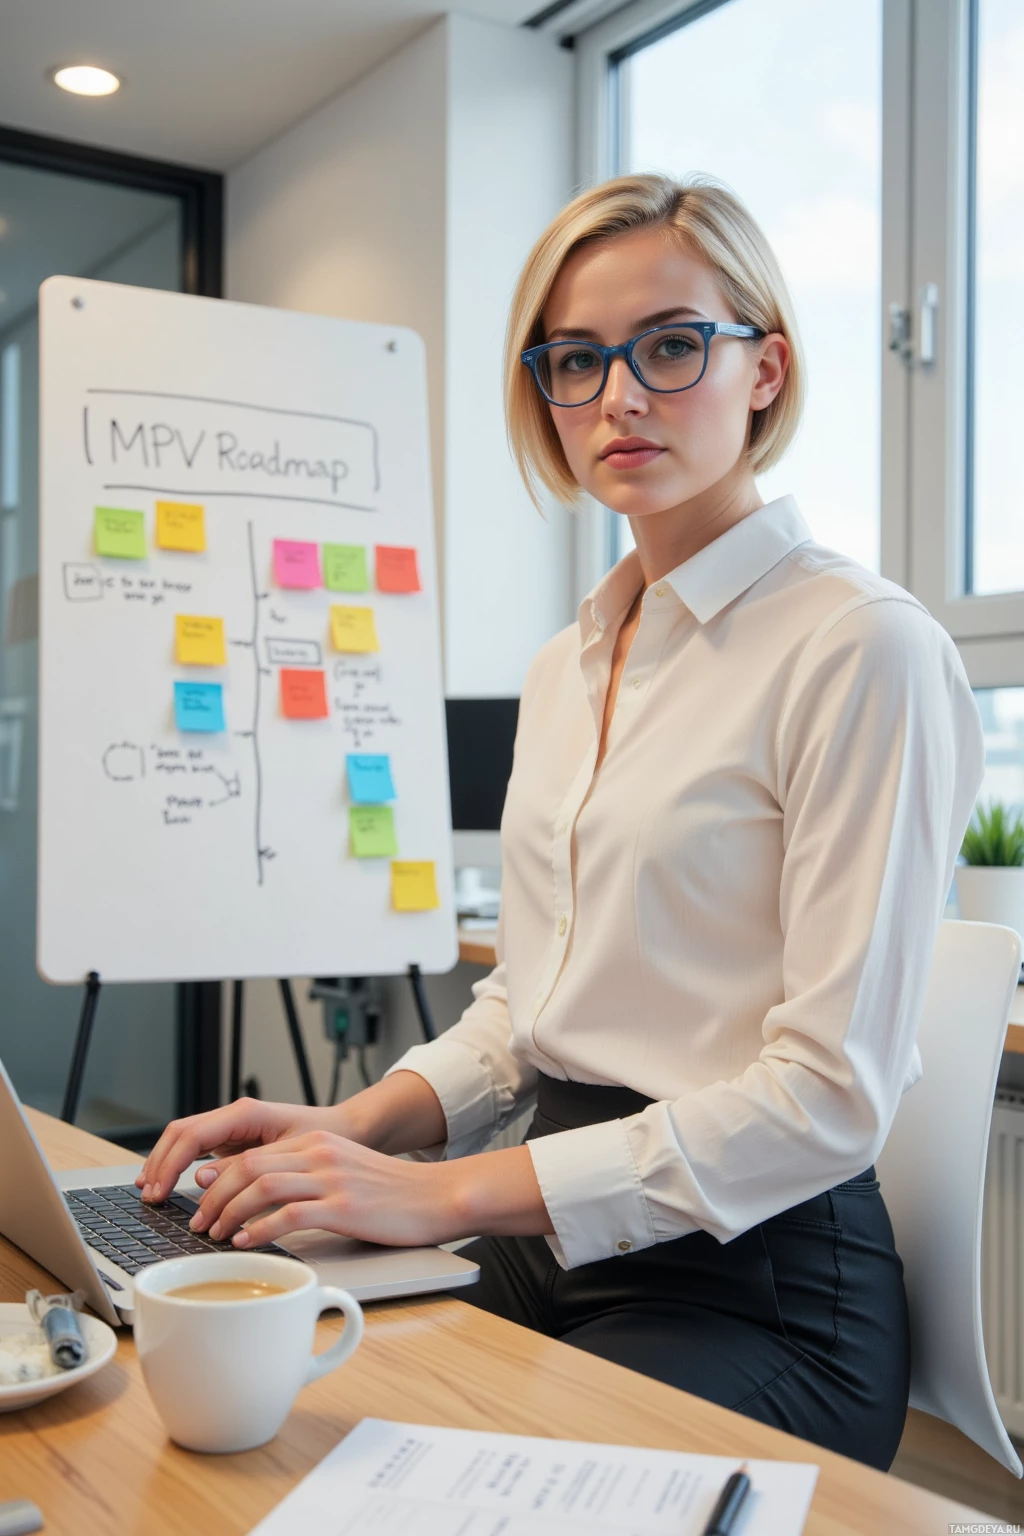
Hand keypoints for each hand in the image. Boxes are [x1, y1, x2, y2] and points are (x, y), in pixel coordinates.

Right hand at [136, 1098, 329, 1201]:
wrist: (345, 1130)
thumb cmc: (324, 1140)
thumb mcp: (286, 1157)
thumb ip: (244, 1167)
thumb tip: (200, 1179)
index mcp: (245, 1113)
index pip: (192, 1134)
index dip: (170, 1163)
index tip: (158, 1191)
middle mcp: (234, 1115)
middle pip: (180, 1132)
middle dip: (160, 1162)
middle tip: (148, 1195)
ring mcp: (232, 1126)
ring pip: (184, 1138)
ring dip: (164, 1163)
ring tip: (150, 1191)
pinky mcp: (235, 1139)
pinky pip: (197, 1148)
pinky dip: (179, 1165)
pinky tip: (169, 1184)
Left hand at [185, 1130, 459, 1248]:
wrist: (437, 1195)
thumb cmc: (391, 1193)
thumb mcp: (344, 1170)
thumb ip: (306, 1174)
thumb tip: (260, 1195)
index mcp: (316, 1143)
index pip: (252, 1153)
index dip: (220, 1178)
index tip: (202, 1200)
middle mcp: (320, 1153)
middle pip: (249, 1166)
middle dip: (215, 1197)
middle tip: (199, 1223)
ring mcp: (332, 1178)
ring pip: (262, 1186)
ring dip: (229, 1212)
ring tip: (215, 1235)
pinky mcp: (344, 1206)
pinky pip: (289, 1214)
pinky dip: (259, 1229)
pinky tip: (246, 1243)